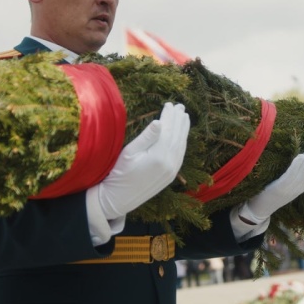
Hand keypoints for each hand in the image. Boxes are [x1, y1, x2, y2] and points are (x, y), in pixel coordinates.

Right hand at [96, 102, 189, 219]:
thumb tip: (159, 122)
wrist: (118, 199)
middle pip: (177, 137)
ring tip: (184, 117)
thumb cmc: (119, 173)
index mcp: (159, 157)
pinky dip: (182, 142)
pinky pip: (180, 154)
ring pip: (181, 146)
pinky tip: (181, 135)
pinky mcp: (171, 175)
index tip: (169, 104)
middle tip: (180, 106)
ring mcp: (172, 171)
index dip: (169, 116)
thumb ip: (147, 137)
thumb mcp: (129, 152)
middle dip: (179, 120)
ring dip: (183, 130)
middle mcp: (169, 164)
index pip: (168, 131)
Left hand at [238, 141, 303, 223]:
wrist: (261, 209)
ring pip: (301, 171)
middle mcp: (298, 187)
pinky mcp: (280, 188)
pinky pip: (290, 175)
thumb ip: (301, 177)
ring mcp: (290, 188)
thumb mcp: (290, 187)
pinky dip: (296, 166)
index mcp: (301, 186)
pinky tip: (300, 157)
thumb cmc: (273, 195)